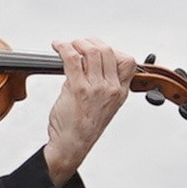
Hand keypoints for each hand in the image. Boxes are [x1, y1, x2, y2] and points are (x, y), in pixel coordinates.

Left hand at [39, 36, 132, 180]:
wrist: (72, 145)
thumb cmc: (83, 128)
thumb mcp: (105, 105)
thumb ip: (104, 84)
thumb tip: (91, 62)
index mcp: (121, 92)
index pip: (127, 61)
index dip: (112, 50)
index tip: (97, 50)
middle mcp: (111, 88)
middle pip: (108, 50)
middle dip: (90, 42)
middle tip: (79, 44)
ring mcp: (96, 88)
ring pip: (92, 51)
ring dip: (77, 43)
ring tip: (68, 46)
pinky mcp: (78, 88)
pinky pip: (72, 58)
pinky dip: (64, 47)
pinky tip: (59, 47)